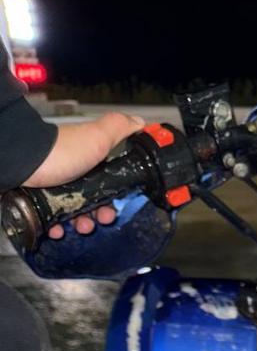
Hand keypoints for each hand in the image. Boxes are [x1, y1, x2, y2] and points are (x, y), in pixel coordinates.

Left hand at [23, 111, 144, 238]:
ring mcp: (55, 186)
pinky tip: (59, 229)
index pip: (108, 182)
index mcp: (88, 160)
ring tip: (79, 228)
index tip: (117, 207)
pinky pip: (53, 219)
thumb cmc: (61, 152)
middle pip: (93, 200)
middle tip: (98, 221)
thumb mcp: (96, 137)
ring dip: (81, 224)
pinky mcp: (40, 199)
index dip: (116, 197)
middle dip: (99, 215)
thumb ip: (119, 129)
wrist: (22, 163)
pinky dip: (58, 227)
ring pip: (74, 212)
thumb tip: (140, 122)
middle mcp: (72, 172)